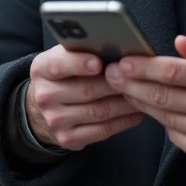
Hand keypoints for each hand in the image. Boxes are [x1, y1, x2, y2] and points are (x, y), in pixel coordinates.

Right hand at [26, 46, 144, 150]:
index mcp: (41, 69)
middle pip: (86, 90)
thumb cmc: (63, 76)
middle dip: (116, 83)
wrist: (42, 109)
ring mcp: (55, 120)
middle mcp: (44, 96)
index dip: (79, 63)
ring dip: (125, 103)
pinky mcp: (68, 138)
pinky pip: (102, 131)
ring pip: (98, 111)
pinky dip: (124, 121)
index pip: (58, 65)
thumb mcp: (63, 57)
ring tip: (143, 93)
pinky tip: (136, 112)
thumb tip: (115, 48)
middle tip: (137, 76)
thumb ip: (81, 50)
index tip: (99, 62)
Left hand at [104, 36, 185, 167]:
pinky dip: (162, 121)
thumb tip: (177, 43)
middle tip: (111, 76)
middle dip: (130, 84)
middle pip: (160, 95)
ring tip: (125, 90)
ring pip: (163, 116)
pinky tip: (154, 109)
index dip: (142, 67)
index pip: (171, 71)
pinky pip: (173, 135)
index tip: (123, 62)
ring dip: (140, 103)